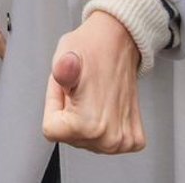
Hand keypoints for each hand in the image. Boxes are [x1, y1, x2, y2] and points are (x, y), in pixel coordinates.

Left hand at [41, 12, 144, 154]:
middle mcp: (109, 139)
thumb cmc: (92, 48)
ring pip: (85, 140)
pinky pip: (105, 140)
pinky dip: (103, 123)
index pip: (52, 130)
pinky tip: (107, 105)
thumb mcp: (65, 57)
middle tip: (81, 89)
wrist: (120, 43)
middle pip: (69, 137)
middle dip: (69, 113)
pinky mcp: (133, 140)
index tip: (67, 89)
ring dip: (85, 119)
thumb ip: (60, 72)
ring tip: (94, 95)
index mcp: (88, 125)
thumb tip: (64, 72)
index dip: (54, 104)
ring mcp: (123, 141)